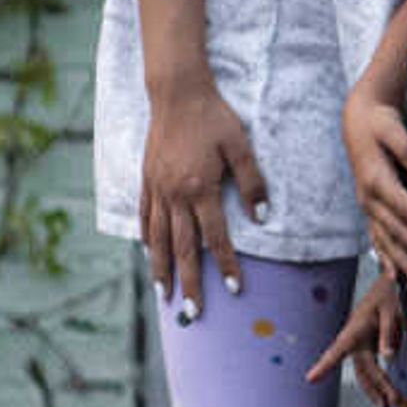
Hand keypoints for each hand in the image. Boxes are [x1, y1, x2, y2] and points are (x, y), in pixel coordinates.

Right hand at [138, 77, 265, 316]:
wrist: (177, 93)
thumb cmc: (215, 118)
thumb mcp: (241, 146)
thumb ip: (252, 183)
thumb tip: (262, 217)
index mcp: (200, 189)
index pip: (215, 237)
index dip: (225, 265)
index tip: (234, 288)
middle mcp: (174, 195)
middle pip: (181, 249)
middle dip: (189, 283)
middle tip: (193, 313)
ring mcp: (156, 189)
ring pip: (156, 238)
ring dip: (161, 270)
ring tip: (164, 295)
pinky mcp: (146, 180)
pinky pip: (144, 217)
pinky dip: (145, 240)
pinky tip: (149, 255)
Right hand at [305, 278, 404, 406]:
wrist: (391, 281)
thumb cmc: (389, 292)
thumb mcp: (391, 308)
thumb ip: (388, 332)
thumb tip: (388, 358)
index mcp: (354, 329)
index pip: (337, 349)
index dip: (324, 365)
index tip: (310, 378)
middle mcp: (355, 340)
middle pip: (363, 369)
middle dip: (376, 388)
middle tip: (391, 404)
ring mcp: (362, 345)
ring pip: (367, 373)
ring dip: (378, 390)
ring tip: (391, 406)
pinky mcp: (370, 346)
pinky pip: (374, 368)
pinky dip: (382, 381)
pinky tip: (389, 393)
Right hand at [345, 87, 406, 280]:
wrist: (357, 121)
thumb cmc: (380, 122)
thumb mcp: (392, 127)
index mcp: (376, 179)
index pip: (405, 208)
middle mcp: (368, 198)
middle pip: (396, 229)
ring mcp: (367, 205)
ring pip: (385, 238)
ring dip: (402, 260)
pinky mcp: (369, 208)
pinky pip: (377, 237)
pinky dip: (386, 256)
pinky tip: (395, 275)